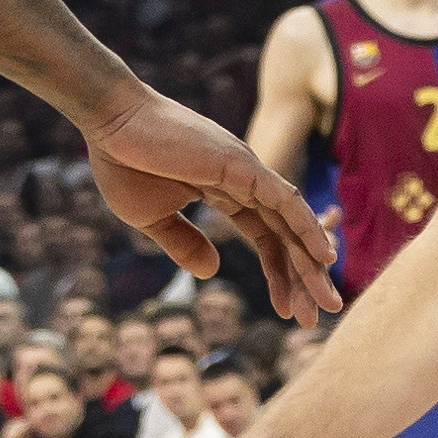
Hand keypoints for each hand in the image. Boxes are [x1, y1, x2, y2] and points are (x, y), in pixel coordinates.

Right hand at [81, 83, 342, 321]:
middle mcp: (244, 180)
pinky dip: (307, 227)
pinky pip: (284, 199)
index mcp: (224, 191)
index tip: (288, 310)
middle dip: (302, 277)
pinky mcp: (241, 164)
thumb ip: (184, 243)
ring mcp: (245, 170)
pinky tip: (324, 256)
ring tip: (328, 301)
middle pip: (284, 235)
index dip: (279, 273)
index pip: (265, 237)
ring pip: (290, 222)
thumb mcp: (152, 217)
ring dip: (312, 263)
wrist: (108, 119)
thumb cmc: (123, 161)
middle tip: (317, 318)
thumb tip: (213, 272)